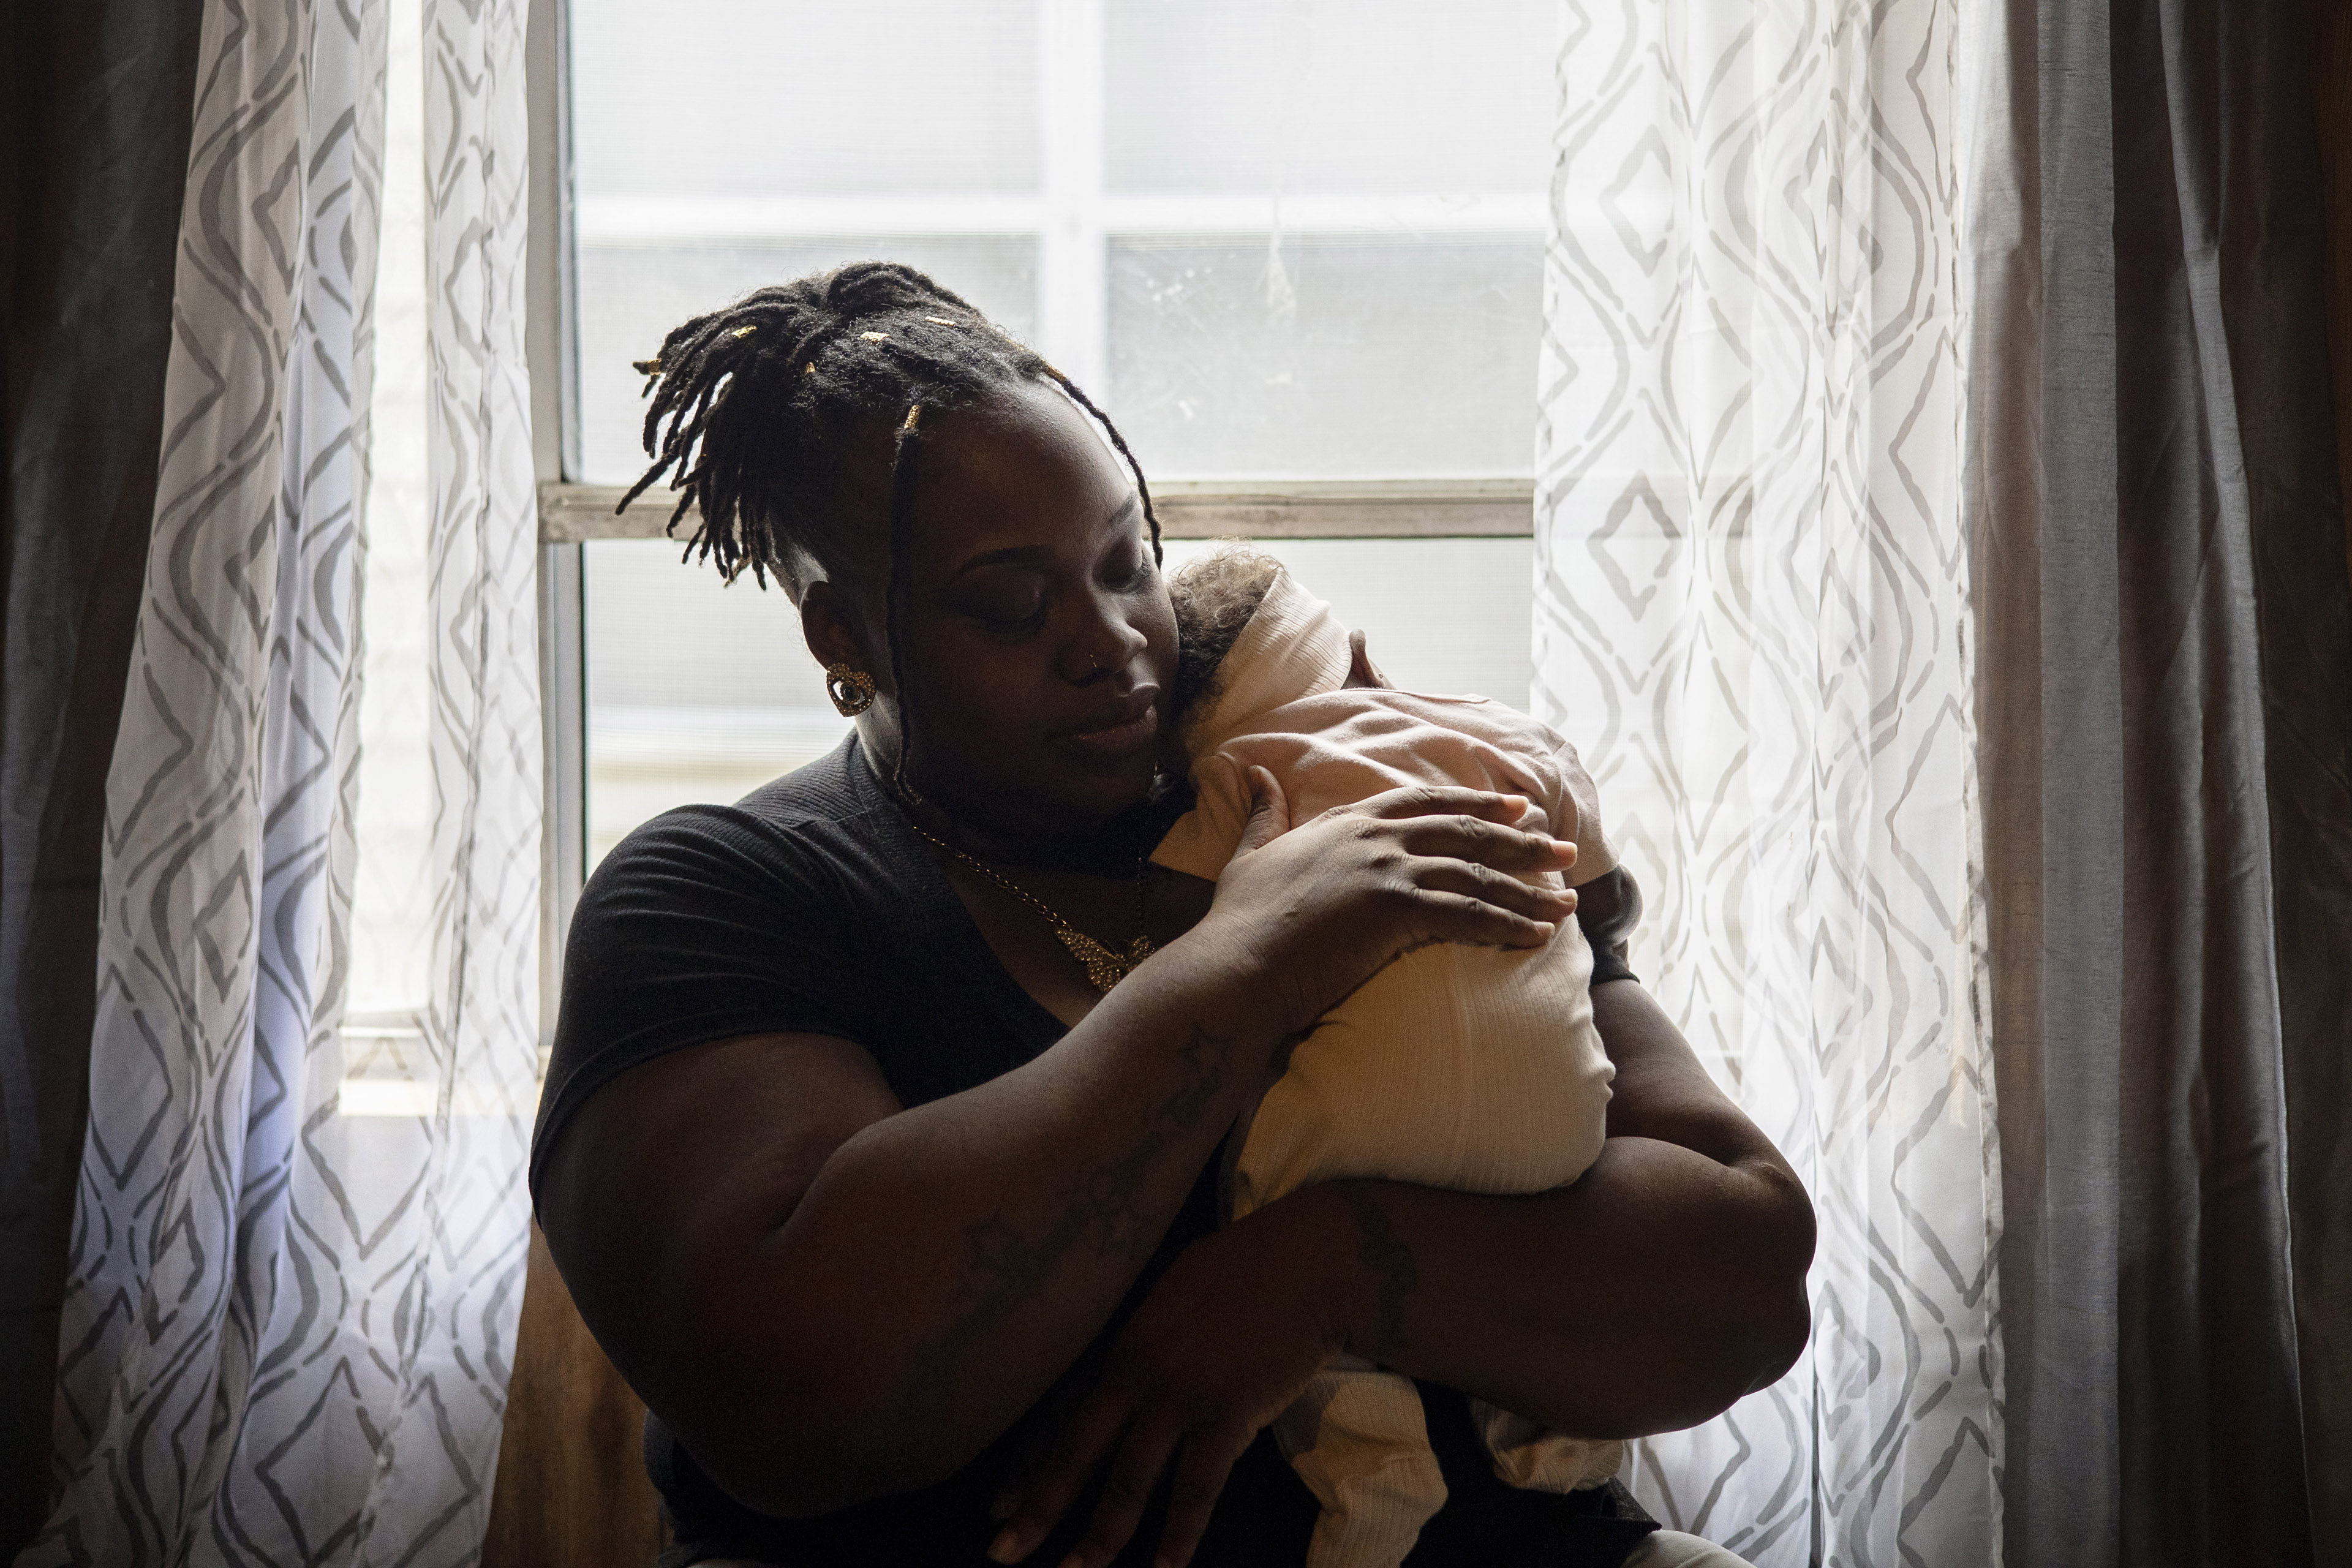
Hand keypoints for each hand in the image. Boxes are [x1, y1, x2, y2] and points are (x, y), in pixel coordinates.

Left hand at [987, 1201, 1344, 1567]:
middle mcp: (1140, 1379)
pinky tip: (1168, 1567)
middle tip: (1002, 1553)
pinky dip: (1181, 1532)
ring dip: (1102, 1535)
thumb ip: (1150, 1340)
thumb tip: (1137, 1368)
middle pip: (1078, 1454)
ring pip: (1129, 1480)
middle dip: (1039, 1508)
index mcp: (1124, 1349)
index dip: (1031, 1465)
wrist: (1304, 1263)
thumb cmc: (1245, 1268)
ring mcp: (1180, 1400)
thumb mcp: (1173, 1297)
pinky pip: (1197, 1486)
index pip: (1065, 1418)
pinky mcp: (1227, 1417)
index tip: (1000, 1505)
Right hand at [1198, 767, 1579, 1036]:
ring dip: (1529, 889)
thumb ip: (1264, 814)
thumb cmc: (1239, 919)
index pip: (1425, 802)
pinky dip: (1508, 924)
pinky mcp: (1397, 910)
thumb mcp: (1250, 855)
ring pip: (1476, 874)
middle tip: (1563, 848)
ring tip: (1568, 901)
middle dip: (1522, 841)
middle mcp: (1375, 838)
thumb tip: (1257, 774)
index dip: (1475, 801)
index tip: (1516, 804)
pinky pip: (1468, 914)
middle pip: (1466, 831)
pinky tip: (1538, 935)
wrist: (1238, 963)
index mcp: (1347, 822)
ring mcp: (1388, 871)